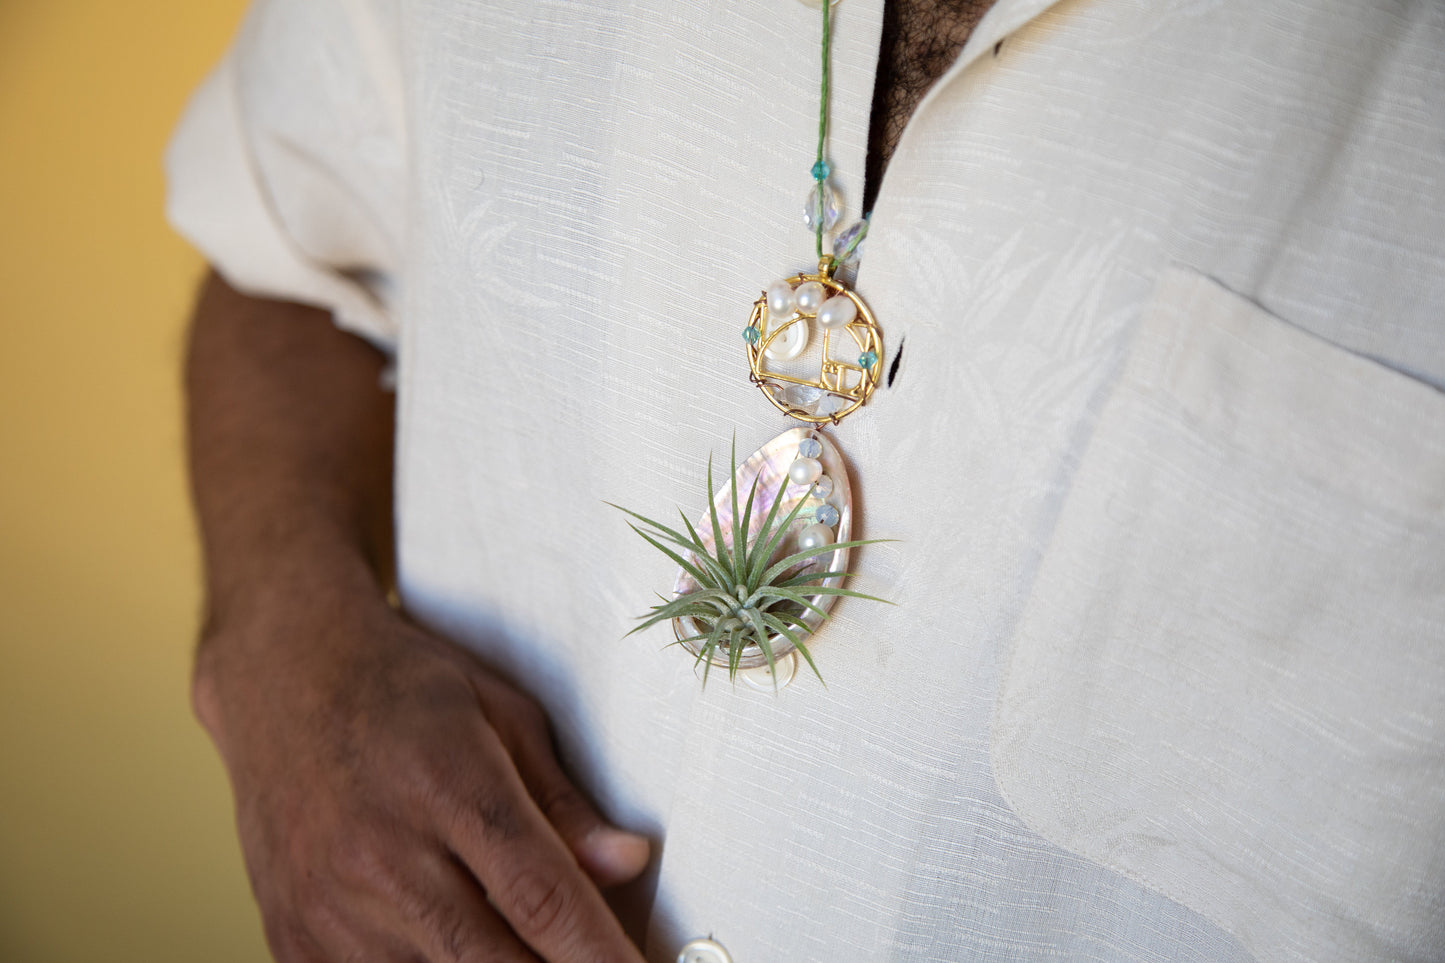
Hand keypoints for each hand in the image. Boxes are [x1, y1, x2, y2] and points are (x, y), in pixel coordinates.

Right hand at [193, 586, 649, 962]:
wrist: (280, 677)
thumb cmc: (402, 687)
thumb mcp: (502, 715)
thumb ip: (564, 803)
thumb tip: (627, 864)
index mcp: (447, 784)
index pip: (542, 896)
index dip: (599, 951)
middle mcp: (383, 854)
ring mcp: (330, 906)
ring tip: (525, 943)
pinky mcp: (295, 939)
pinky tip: (454, 945)